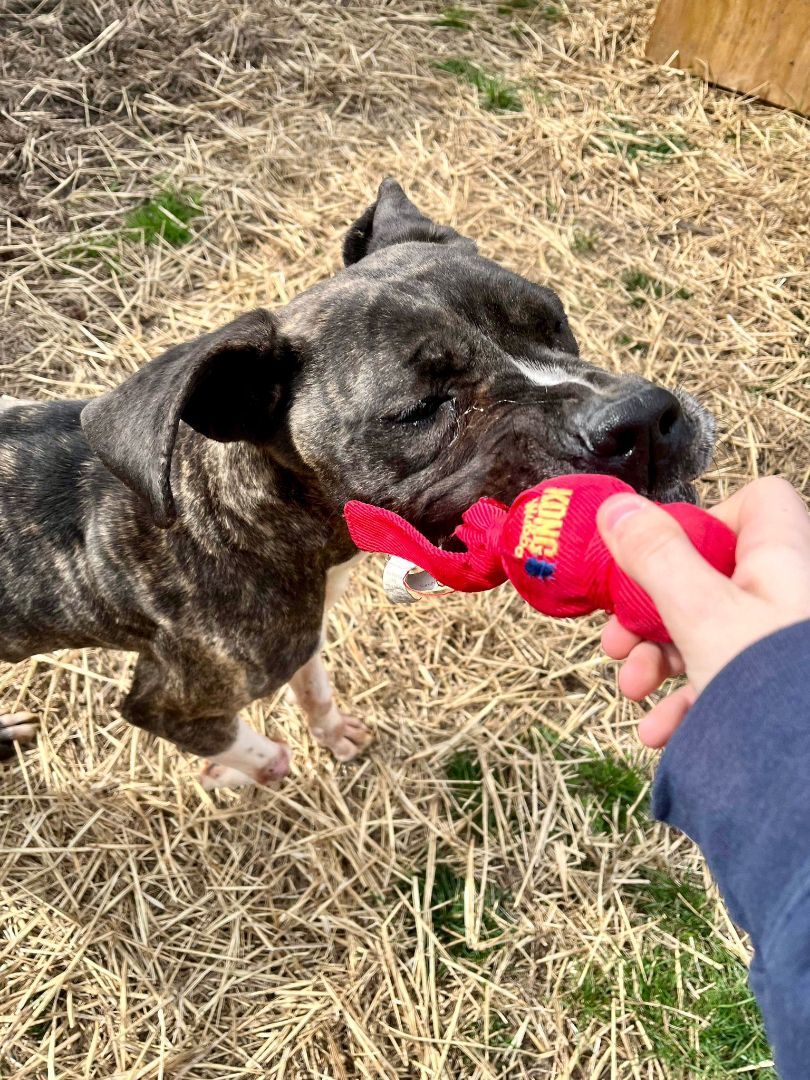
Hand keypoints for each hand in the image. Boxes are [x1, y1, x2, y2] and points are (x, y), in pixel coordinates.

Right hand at [596, 477, 809, 747]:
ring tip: (634, 690)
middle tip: (619, 640)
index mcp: (782, 559)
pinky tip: (661, 733)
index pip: (755, 504)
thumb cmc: (769, 681)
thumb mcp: (699, 611)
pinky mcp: (777, 692)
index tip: (662, 556)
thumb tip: (616, 505)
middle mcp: (788, 596)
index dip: (704, 522)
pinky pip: (726, 684)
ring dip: (659, 662)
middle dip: (651, 613)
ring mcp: (782, 647)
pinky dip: (687, 703)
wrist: (809, 777)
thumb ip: (656, 555)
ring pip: (710, 635)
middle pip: (711, 578)